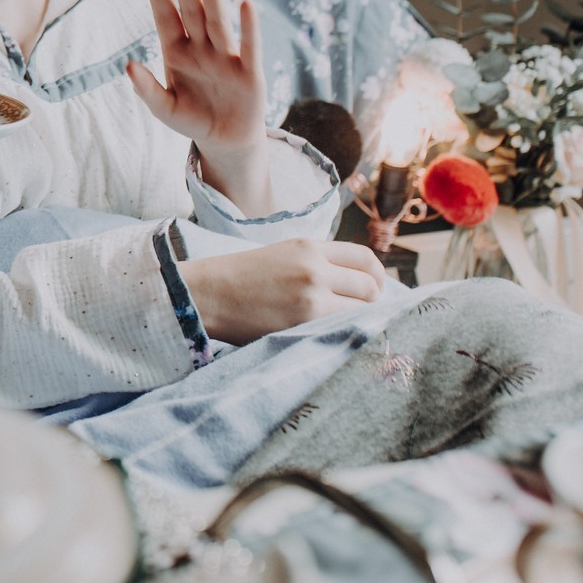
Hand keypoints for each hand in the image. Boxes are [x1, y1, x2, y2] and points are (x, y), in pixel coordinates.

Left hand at [127, 0, 272, 210]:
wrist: (225, 140)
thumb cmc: (192, 119)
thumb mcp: (164, 109)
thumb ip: (147, 89)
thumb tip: (128, 65)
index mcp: (176, 51)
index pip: (165, 15)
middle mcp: (201, 47)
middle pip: (190, 8)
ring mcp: (226, 57)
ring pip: (217, 19)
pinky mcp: (250, 73)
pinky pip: (248, 47)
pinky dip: (248, 27)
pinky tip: (246, 3)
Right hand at [178, 238, 387, 343]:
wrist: (206, 295)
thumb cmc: (238, 279)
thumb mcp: (280, 255)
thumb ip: (316, 262)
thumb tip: (353, 282)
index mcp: (308, 246)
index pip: (364, 257)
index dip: (377, 275)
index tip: (374, 289)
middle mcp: (314, 266)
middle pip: (369, 285)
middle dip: (372, 301)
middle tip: (361, 313)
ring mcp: (312, 294)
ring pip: (362, 308)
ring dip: (361, 319)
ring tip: (346, 325)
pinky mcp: (305, 319)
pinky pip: (345, 326)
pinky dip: (347, 331)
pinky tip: (336, 336)